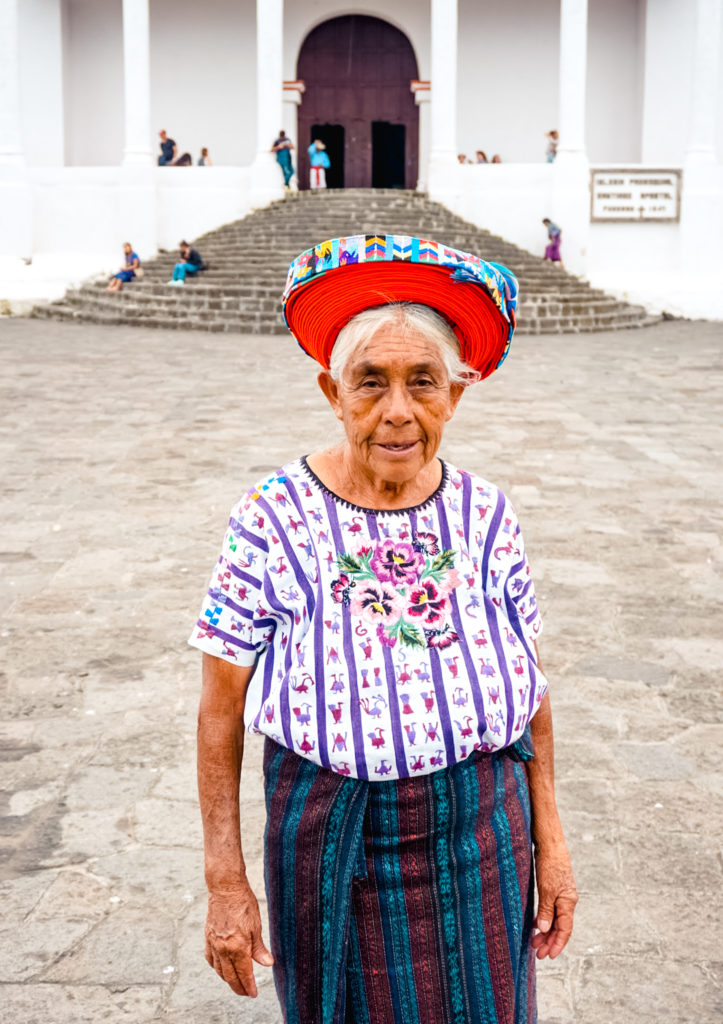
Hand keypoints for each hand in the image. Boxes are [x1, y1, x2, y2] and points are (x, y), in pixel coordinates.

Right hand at [204, 882, 273, 996]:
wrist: (225, 889)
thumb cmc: (243, 904)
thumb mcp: (256, 926)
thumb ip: (259, 948)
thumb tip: (268, 964)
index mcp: (238, 947)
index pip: (244, 973)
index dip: (249, 986)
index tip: (253, 994)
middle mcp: (224, 949)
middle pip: (230, 976)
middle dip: (238, 987)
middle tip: (245, 993)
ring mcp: (214, 944)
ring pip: (219, 970)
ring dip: (227, 979)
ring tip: (235, 983)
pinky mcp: (208, 937)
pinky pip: (210, 959)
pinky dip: (216, 967)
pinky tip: (220, 968)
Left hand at [531, 843, 577, 958]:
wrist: (551, 844)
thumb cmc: (550, 864)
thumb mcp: (546, 889)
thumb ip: (546, 910)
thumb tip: (545, 929)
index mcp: (568, 903)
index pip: (565, 930)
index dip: (557, 944)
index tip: (549, 956)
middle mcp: (567, 901)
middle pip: (560, 928)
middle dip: (549, 942)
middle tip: (538, 954)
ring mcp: (561, 895)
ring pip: (555, 920)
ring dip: (546, 932)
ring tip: (534, 942)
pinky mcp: (555, 889)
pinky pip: (551, 910)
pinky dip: (545, 919)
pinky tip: (537, 924)